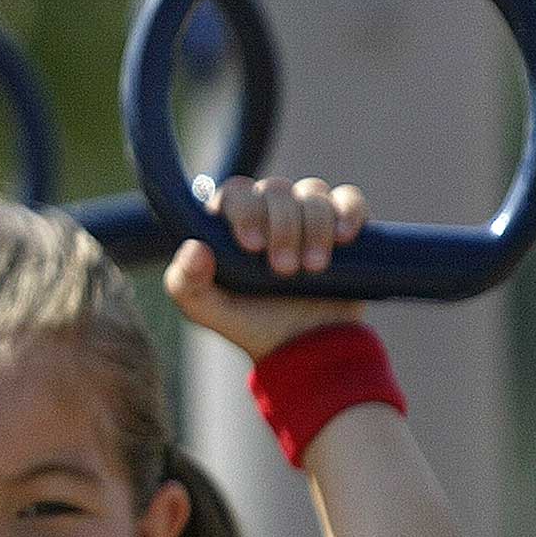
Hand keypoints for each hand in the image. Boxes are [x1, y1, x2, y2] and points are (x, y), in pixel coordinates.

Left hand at [164, 176, 366, 361]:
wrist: (304, 347)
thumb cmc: (249, 324)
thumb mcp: (207, 311)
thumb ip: (187, 283)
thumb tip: (194, 248)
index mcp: (232, 221)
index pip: (235, 193)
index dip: (244, 211)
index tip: (252, 246)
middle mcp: (269, 210)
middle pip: (275, 189)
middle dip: (282, 226)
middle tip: (283, 269)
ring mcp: (306, 214)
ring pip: (312, 192)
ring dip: (314, 226)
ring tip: (312, 267)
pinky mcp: (341, 223)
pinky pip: (349, 199)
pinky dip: (348, 211)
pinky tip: (344, 237)